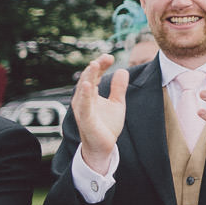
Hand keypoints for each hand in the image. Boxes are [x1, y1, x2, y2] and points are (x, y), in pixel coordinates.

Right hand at [71, 55, 126, 170]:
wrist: (104, 147)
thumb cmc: (107, 125)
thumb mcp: (117, 103)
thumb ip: (119, 88)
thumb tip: (122, 70)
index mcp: (90, 95)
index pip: (94, 75)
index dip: (101, 65)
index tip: (110, 57)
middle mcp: (83, 100)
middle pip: (88, 79)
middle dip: (95, 67)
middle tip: (105, 57)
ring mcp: (83, 110)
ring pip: (83, 90)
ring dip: (88, 77)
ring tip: (94, 64)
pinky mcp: (86, 120)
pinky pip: (84, 106)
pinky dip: (85, 95)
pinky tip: (88, 85)